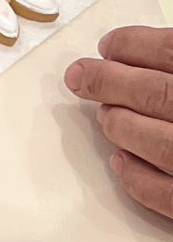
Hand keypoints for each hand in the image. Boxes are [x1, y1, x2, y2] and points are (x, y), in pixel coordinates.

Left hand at [67, 29, 172, 216]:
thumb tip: (130, 56)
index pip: (170, 51)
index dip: (133, 46)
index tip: (108, 47)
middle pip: (157, 93)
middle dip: (109, 82)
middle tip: (78, 77)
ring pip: (159, 143)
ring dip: (122, 126)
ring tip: (108, 117)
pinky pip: (167, 195)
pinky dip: (138, 179)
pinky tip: (119, 162)